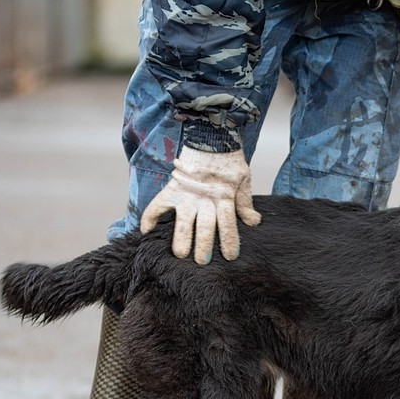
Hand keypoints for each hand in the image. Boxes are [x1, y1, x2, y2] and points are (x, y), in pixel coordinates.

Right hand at [140, 146, 260, 263]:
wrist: (210, 136)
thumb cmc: (229, 161)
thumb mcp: (243, 179)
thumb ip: (245, 202)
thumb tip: (254, 222)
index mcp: (224, 197)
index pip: (228, 222)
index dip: (229, 240)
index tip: (230, 257)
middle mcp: (204, 198)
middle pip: (205, 225)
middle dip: (204, 245)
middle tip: (201, 262)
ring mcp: (187, 194)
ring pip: (184, 220)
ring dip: (182, 238)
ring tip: (180, 254)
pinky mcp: (172, 188)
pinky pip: (158, 204)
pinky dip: (150, 217)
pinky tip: (145, 233)